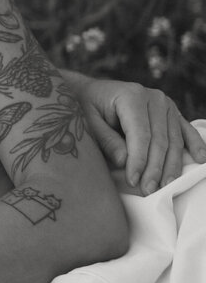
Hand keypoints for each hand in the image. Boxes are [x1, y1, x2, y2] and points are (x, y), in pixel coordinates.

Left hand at [73, 74, 205, 193]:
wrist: (92, 92)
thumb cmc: (87, 107)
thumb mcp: (87, 121)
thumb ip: (106, 140)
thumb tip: (124, 162)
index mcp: (131, 96)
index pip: (140, 134)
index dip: (139, 160)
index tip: (134, 181)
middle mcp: (153, 98)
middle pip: (160, 139)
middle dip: (155, 168)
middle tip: (149, 190)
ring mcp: (165, 104)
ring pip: (174, 140)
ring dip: (172, 165)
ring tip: (167, 185)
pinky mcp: (171, 112)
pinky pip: (186, 130)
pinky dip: (195, 145)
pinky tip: (201, 159)